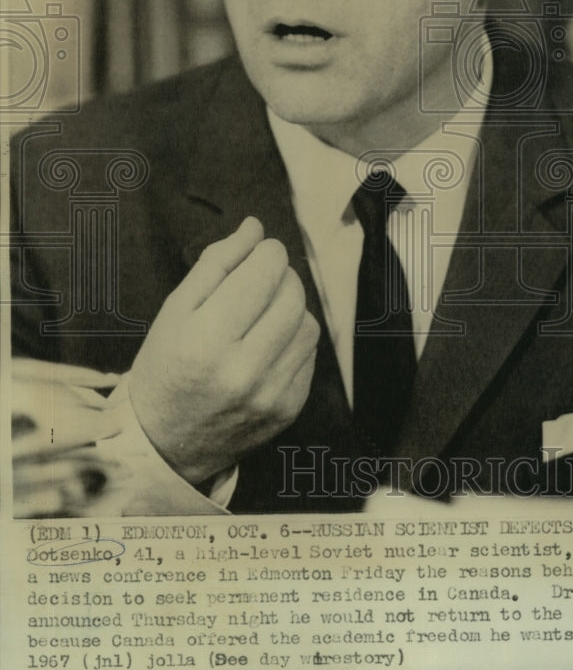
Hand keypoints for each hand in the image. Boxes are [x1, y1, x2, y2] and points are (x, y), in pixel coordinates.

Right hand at [127, 217, 318, 484]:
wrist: (165, 442)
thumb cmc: (167, 366)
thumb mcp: (176, 309)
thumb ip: (217, 262)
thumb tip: (255, 228)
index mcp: (207, 339)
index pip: (265, 270)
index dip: (265, 251)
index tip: (256, 253)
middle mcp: (244, 370)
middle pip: (292, 293)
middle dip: (280, 275)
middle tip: (259, 280)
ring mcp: (271, 393)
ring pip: (308, 322)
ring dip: (292, 306)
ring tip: (262, 313)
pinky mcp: (290, 408)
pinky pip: (310, 354)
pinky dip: (294, 339)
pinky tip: (268, 344)